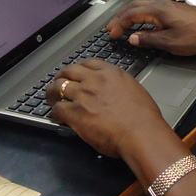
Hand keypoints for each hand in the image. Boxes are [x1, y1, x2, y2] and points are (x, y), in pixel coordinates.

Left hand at [47, 59, 170, 158]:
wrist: (140, 132)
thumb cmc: (144, 117)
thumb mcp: (134, 90)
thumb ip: (119, 87)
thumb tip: (113, 94)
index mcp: (111, 73)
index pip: (88, 63)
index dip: (78, 68)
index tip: (75, 73)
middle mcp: (94, 80)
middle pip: (68, 71)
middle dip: (61, 77)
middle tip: (58, 84)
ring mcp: (82, 95)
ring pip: (58, 88)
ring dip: (52, 93)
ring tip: (51, 99)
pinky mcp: (75, 113)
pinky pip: (57, 109)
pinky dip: (55, 113)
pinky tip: (58, 117)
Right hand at [107, 0, 195, 54]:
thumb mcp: (170, 42)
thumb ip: (149, 40)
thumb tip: (132, 38)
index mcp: (157, 10)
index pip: (131, 14)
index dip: (118, 24)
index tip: (111, 34)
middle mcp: (161, 5)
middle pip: (134, 7)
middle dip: (120, 17)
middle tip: (111, 28)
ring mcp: (169, 6)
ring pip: (142, 7)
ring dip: (130, 15)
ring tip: (122, 25)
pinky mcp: (175, 10)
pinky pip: (151, 9)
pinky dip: (140, 15)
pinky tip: (141, 24)